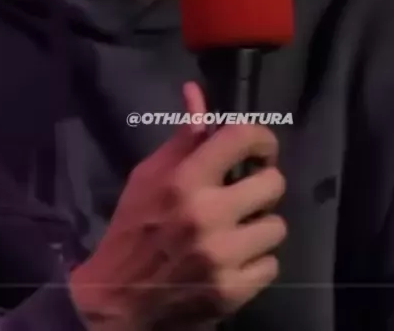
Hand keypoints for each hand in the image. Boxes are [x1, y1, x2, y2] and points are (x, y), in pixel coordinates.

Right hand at [70, 83, 286, 329]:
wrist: (116, 300)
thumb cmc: (134, 227)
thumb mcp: (149, 175)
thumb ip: (183, 138)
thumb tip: (196, 93)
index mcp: (185, 180)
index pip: (241, 137)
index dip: (261, 137)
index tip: (260, 149)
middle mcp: (207, 214)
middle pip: (273, 183)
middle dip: (262, 185)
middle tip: (245, 194)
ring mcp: (222, 256)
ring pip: (277, 226)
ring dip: (260, 227)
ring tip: (238, 231)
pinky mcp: (232, 292)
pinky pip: (271, 264)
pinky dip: (256, 263)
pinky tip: (234, 261)